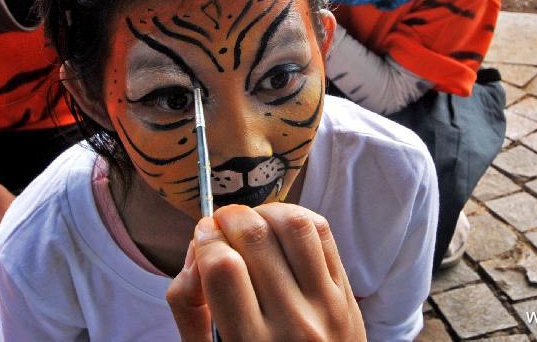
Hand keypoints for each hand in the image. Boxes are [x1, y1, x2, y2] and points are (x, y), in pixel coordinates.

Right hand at [166, 203, 365, 341]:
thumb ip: (189, 307)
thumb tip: (195, 249)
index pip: (223, 267)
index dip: (204, 240)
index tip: (202, 239)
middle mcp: (292, 324)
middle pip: (255, 237)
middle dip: (229, 218)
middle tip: (221, 226)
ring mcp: (326, 306)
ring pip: (294, 225)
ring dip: (264, 211)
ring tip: (251, 224)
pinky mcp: (347, 294)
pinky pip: (322, 233)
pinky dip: (295, 217)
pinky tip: (279, 230)